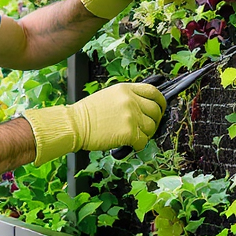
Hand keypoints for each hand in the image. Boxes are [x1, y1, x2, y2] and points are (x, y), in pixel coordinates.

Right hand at [22, 83, 166, 165]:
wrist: (74, 124)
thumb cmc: (87, 114)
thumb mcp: (108, 96)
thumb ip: (127, 98)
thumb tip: (143, 108)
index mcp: (126, 89)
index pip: (153, 91)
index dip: (161, 101)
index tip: (161, 108)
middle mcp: (131, 100)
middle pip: (156, 110)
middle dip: (155, 121)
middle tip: (148, 127)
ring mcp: (131, 116)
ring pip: (151, 128)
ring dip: (145, 134)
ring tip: (135, 137)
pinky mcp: (129, 132)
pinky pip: (143, 141)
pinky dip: (139, 145)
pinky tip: (131, 145)